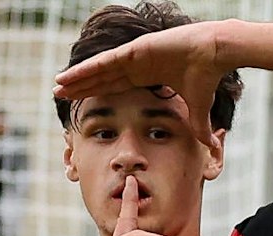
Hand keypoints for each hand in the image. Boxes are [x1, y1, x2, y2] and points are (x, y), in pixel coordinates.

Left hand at [53, 21, 228, 150]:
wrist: (215, 54)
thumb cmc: (208, 77)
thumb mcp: (198, 110)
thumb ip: (198, 127)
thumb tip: (211, 147)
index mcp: (147, 76)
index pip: (114, 86)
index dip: (97, 94)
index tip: (80, 102)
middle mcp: (136, 65)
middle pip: (101, 78)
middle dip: (80, 86)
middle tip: (59, 94)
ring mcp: (133, 56)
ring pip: (98, 70)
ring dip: (77, 78)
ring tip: (57, 85)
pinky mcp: (133, 50)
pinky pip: (104, 63)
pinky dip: (85, 70)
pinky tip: (68, 76)